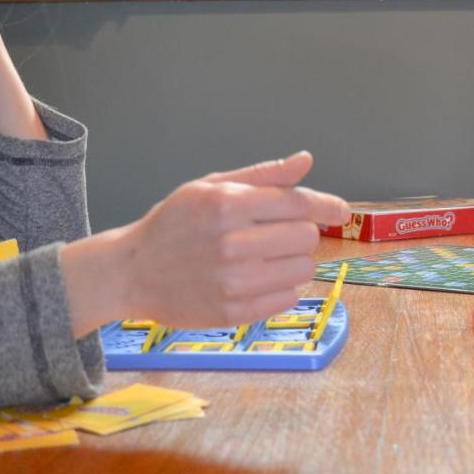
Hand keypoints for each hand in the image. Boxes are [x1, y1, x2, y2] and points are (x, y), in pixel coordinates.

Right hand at [61, 152, 350, 333]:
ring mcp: (233, 282)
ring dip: (294, 262)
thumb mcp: (210, 186)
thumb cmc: (173, 224)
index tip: (342, 211)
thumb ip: (263, 175)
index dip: (327, 206)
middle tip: (278, 234)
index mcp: (227, 205)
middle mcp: (232, 244)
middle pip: (306, 237)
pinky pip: (286, 299)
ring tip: (264, 257)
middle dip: (301, 232)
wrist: (131, 272)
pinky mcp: (232, 313)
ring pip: (302, 270)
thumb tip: (305, 161)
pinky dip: (282, 288)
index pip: (298, 204)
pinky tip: (257, 279)